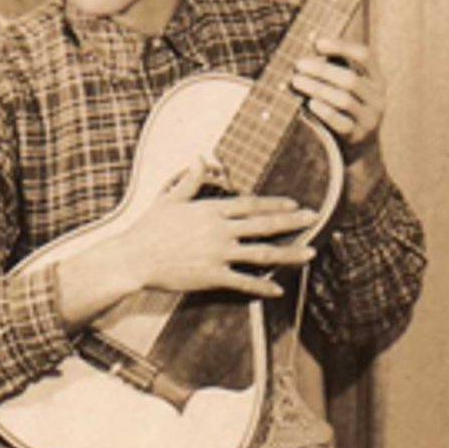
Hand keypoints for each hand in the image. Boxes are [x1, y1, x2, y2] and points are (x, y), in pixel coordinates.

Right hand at [120, 159, 317, 294]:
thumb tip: (200, 157)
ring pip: (262, 253)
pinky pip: (244, 282)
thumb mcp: (169, 199)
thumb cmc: (148, 229)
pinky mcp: (213, 277)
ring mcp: (219, 254)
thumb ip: (190, 180)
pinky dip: (262, 287)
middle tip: (315, 218)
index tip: (294, 203)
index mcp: (211, 210)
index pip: (251, 204)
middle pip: (264, 224)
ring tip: (310, 253)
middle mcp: (220, 230)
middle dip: (293, 221)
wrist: (134, 258)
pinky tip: (279, 290)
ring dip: (289, 254)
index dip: (275, 204)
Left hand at [292, 38, 384, 157]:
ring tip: (296, 82)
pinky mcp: (357, 135)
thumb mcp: (348, 89)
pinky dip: (324, 111)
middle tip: (298, 64)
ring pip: (343, 99)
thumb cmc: (347, 110)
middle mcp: (377, 97)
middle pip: (349, 78)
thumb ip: (336, 68)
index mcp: (376, 79)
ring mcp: (369, 118)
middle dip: (321, 70)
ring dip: (317, 88)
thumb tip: (311, 43)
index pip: (364, 55)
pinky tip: (309, 103)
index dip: (341, 46)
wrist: (361, 149)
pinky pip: (340, 122)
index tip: (317, 43)